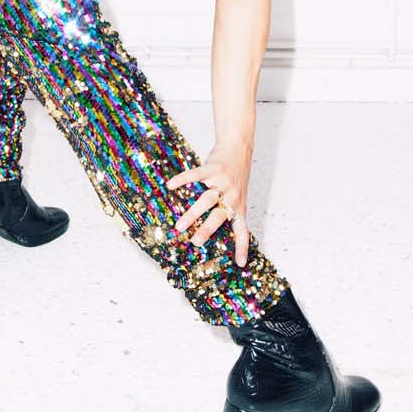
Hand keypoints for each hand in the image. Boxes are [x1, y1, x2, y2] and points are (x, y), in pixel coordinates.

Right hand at [166, 144, 252, 267]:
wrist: (238, 147)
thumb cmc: (236, 175)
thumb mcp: (238, 195)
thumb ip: (227, 209)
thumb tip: (207, 228)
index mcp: (239, 206)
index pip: (242, 230)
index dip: (242, 247)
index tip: (241, 264)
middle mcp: (232, 196)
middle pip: (219, 216)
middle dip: (207, 230)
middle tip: (196, 241)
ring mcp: (222, 182)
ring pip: (206, 200)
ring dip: (192, 214)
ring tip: (180, 225)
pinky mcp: (212, 168)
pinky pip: (195, 175)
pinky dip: (182, 180)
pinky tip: (170, 185)